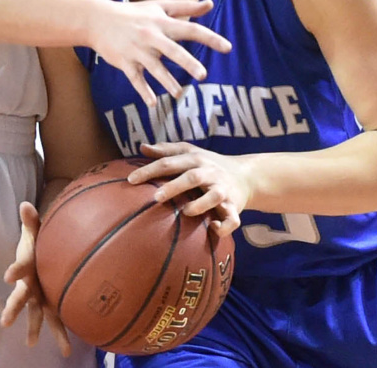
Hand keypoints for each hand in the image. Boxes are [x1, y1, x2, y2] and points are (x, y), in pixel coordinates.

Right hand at [1, 202, 70, 354]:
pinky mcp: (51, 303)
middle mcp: (29, 286)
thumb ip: (31, 220)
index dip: (14, 271)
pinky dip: (62, 331)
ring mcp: (39, 297)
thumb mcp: (35, 230)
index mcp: (26, 268)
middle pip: (20, 298)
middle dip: (13, 308)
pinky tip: (69, 350)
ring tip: (31, 344)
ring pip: (37, 315)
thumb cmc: (38, 243)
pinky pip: (57, 318)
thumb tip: (25, 204)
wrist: (42, 254)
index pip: (19, 268)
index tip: (8, 276)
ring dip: (35, 329)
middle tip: (5, 321)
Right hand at [92, 0, 231, 105]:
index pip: (190, 29)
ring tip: (178, 93)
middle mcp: (151, 37)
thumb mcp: (159, 7)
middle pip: (173, 50)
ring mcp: (137, 51)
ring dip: (167, 82)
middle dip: (188, 63)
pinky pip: (135, 79)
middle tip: (202, 75)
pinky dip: (143, 91)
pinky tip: (152, 103)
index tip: (227, 47)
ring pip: (154, 68)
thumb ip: (186, 8)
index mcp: (162, 23)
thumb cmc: (133, 13)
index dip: (209, 38)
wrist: (98, 20)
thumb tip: (210, 4)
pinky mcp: (125, 63)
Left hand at [128, 142, 244, 235]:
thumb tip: (142, 147)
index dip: (150, 170)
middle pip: (192, 177)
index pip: (170, 162)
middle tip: (155, 197)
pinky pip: (232, 219)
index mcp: (195, 159)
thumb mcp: (190, 153)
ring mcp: (223, 190)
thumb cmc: (209, 164)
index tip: (131, 180)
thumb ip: (166, 151)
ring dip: (200, 205)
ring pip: (214, 196)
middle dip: (174, 186)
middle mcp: (209, 173)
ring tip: (185, 212)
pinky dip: (223, 226)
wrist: (246, 175)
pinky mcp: (235, 207)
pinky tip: (212, 228)